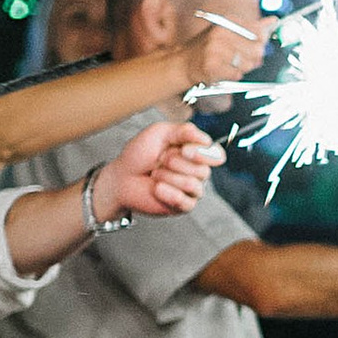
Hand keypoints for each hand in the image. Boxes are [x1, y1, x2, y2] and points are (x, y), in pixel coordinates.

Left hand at [101, 116, 224, 218]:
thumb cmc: (139, 154)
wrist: (121, 177)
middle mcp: (196, 171)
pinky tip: (156, 189)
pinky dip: (166, 193)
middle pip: (203, 170)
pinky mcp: (183, 206)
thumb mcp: (160, 133)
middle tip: (159, 161)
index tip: (184, 149)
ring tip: (155, 174)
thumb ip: (184, 131)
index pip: (216, 155)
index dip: (203, 153)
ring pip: (192, 185)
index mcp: (195, 153)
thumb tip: (206, 140)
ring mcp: (191, 190)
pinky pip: (184, 201)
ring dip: (168, 177)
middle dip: (175, 163)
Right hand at [166, 11, 267, 98]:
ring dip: (241, 68)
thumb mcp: (230, 31)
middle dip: (252, 59)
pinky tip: (222, 71)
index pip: (260, 33)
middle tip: (236, 59)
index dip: (260, 44)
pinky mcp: (212, 65)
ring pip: (247, 64)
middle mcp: (221, 32)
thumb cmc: (211, 47)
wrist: (184, 63)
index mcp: (228, 21)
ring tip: (227, 64)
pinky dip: (232, 76)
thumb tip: (274, 21)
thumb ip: (254, 28)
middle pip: (257, 51)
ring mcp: (215, 49)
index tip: (250, 47)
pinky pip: (236, 75)